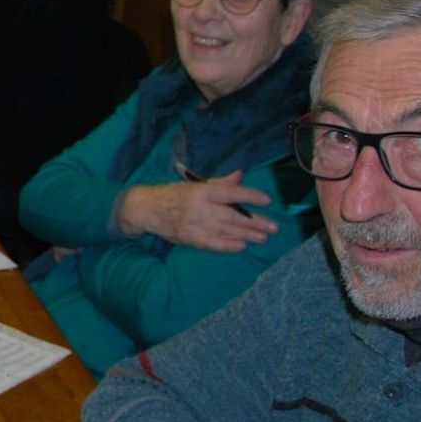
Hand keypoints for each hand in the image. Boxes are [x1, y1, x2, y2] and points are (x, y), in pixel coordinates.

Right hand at [118, 173, 276, 251]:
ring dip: (247, 235)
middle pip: (233, 216)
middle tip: (274, 227)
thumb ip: (219, 183)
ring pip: (226, 231)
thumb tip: (240, 175)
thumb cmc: (173, 194)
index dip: (251, 196)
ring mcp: (195, 226)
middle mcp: (199, 208)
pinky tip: (241, 246)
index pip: (231, 193)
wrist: (147, 210)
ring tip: (263, 238)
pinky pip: (212, 244)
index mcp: (201, 191)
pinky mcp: (190, 239)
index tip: (266, 200)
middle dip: (255, 222)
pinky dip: (227, 246)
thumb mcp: (195, 184)